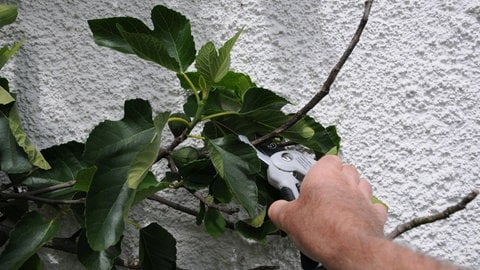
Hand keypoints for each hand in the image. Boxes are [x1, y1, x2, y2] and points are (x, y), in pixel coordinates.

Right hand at [268, 155, 386, 264]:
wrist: (351, 249)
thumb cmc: (324, 229)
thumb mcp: (287, 219)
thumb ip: (279, 209)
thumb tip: (276, 209)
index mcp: (324, 175)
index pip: (326, 159)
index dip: (318, 168)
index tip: (308, 178)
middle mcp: (346, 182)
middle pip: (346, 169)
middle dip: (337, 178)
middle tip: (322, 192)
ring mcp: (363, 198)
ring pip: (362, 185)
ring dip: (353, 191)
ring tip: (339, 203)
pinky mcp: (374, 215)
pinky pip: (374, 207)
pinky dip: (367, 210)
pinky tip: (356, 217)